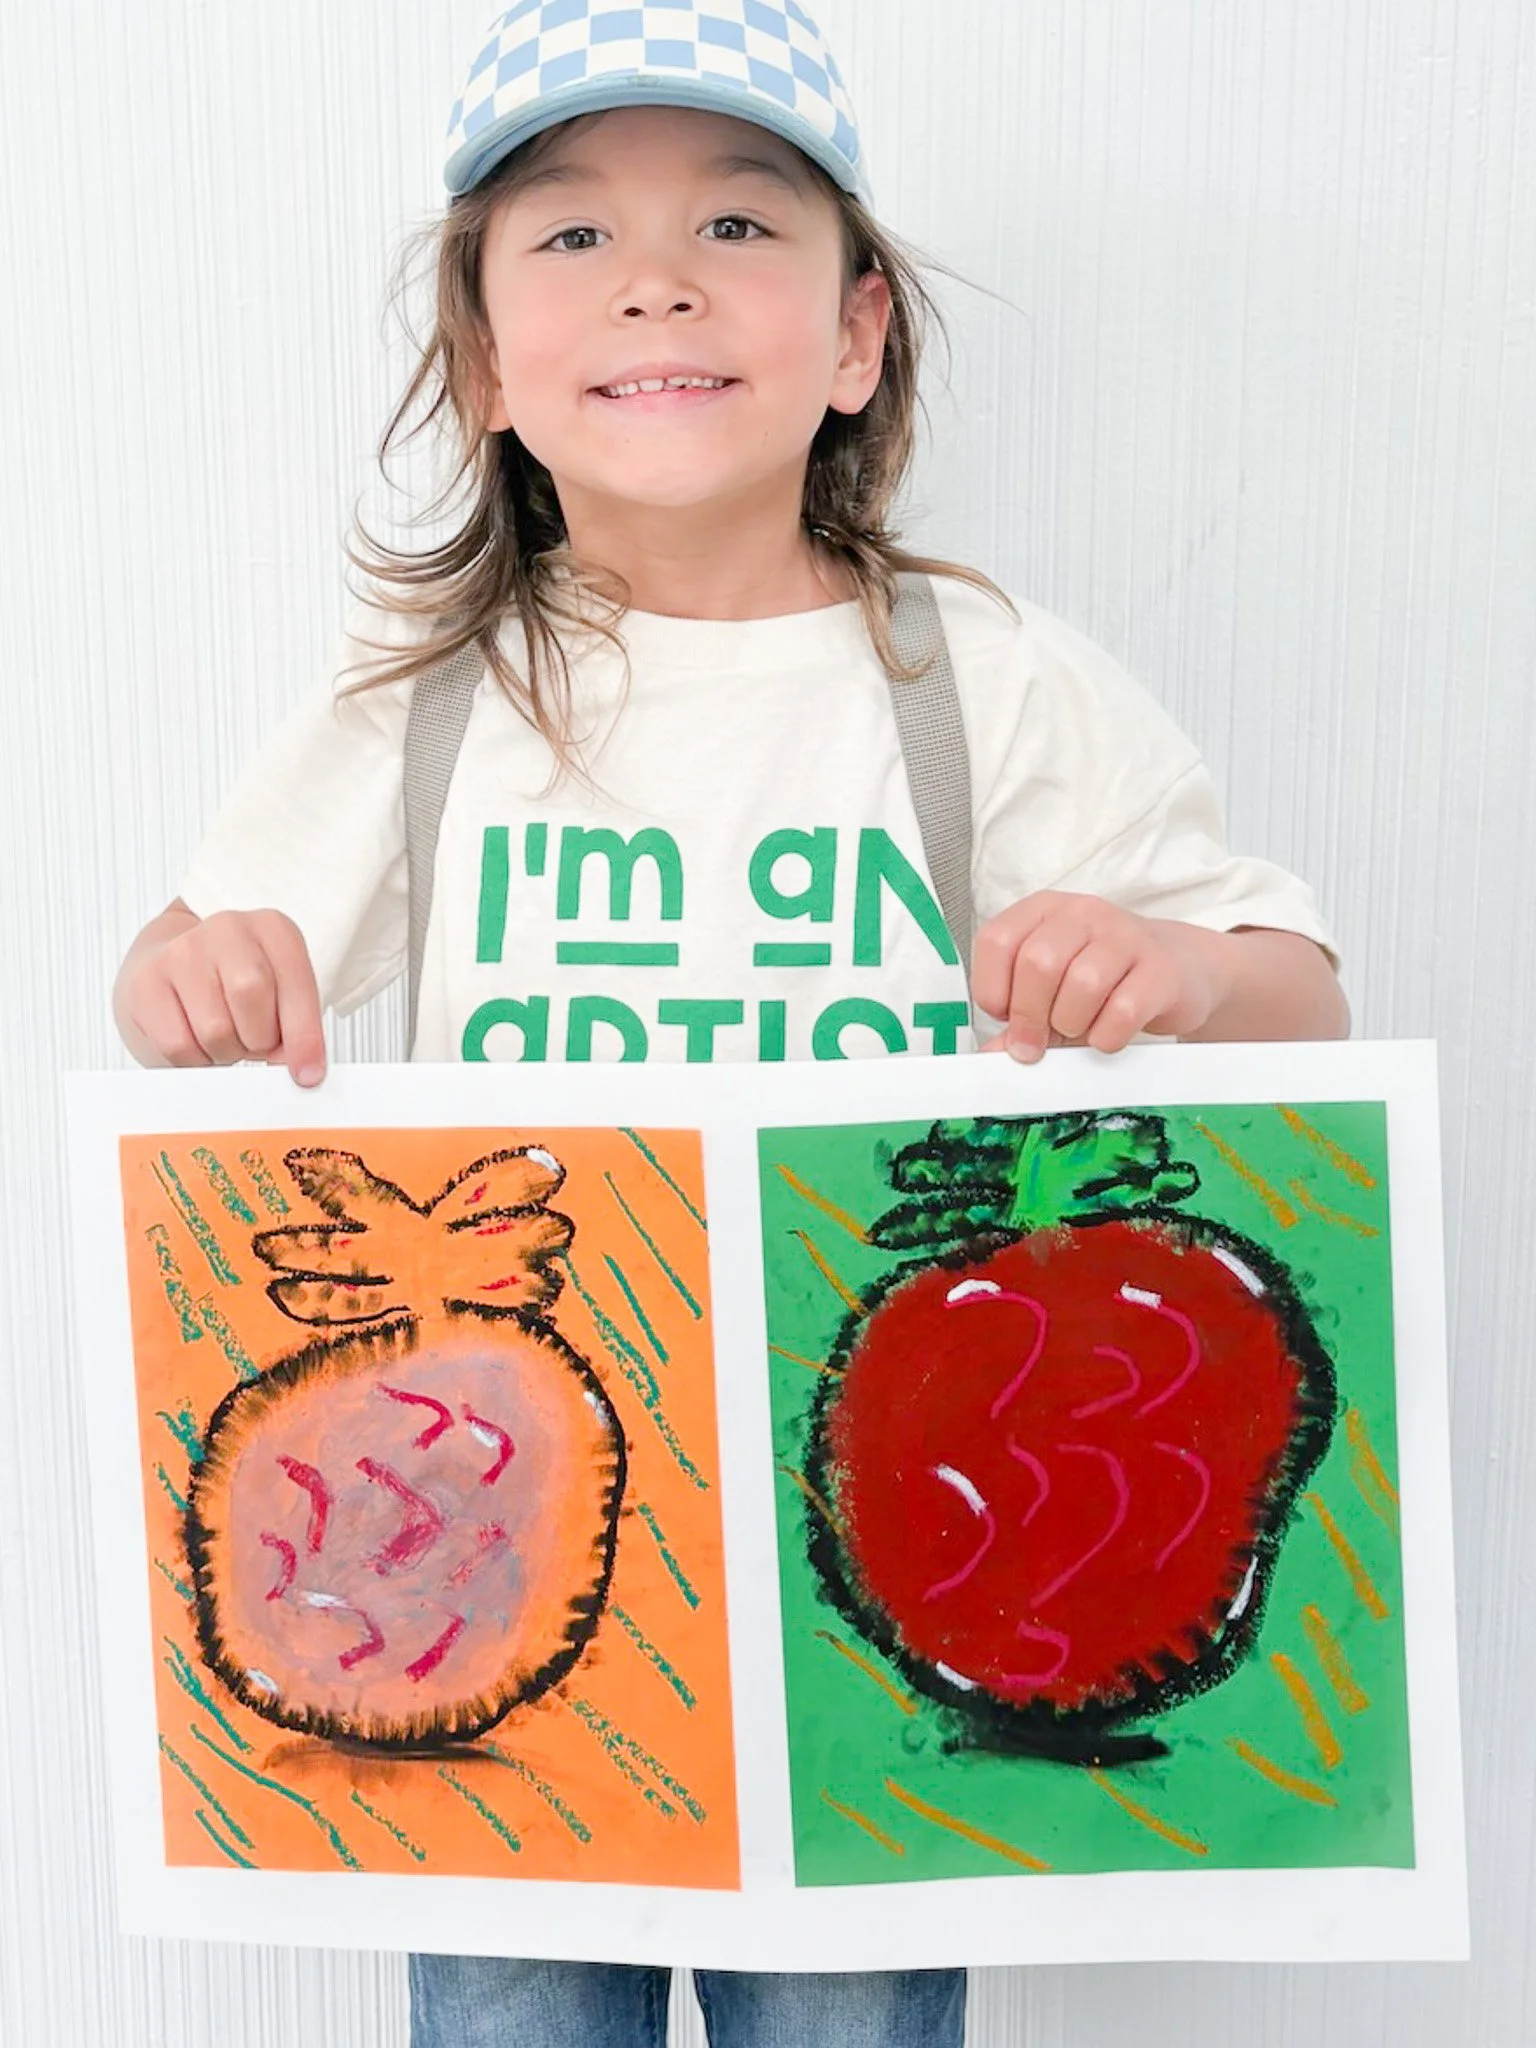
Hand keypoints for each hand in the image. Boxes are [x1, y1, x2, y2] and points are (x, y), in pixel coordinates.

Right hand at [115, 906, 326, 1084]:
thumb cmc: (235, 985)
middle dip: (258, 1039)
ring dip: (227, 1051)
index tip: (308, 1074)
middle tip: (253, 1040)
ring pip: (216, 1030)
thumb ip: (296, 1027)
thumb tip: (301, 1070)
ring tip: (224, 1035)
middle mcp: (227, 929)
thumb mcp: (280, 993)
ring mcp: (181, 951)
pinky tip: (197, 1038)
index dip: (305, 1037)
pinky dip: (196, 1059)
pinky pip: (179, 1045)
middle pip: (250, 997)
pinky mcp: (146, 983)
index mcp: (273, 928)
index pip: (296, 985)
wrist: (172, 967)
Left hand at [971, 892, 1227, 1062]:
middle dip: (1029, 1017)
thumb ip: (1020, 1016)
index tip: (1005, 1016)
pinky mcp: (1161, 970)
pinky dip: (1107, 1036)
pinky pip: (1124, 1011)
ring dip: (1071, 1024)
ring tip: (1079, 1029)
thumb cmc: (1106, 978)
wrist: (1181, 967)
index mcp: (1046, 909)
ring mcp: (1126, 937)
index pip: (997, 940)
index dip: (992, 988)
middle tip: (1035, 1043)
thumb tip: (991, 1054)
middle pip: (1038, 963)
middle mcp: (1084, 914)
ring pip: (1082, 984)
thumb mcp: (1055, 988)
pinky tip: (1108, 1035)